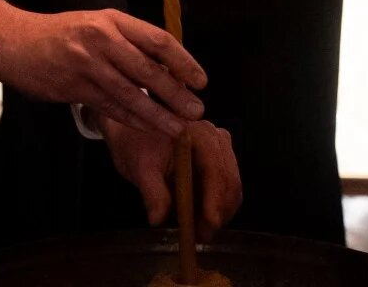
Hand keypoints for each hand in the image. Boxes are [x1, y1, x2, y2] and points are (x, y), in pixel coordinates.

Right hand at [0, 0, 204, 136]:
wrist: (10, 39)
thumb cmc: (55, 34)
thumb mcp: (92, 25)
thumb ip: (124, 42)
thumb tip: (164, 68)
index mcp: (110, 20)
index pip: (157, 40)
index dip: (184, 61)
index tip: (201, 80)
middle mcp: (100, 38)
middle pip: (149, 69)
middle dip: (176, 93)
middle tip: (196, 110)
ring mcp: (85, 63)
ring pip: (131, 93)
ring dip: (157, 114)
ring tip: (177, 128)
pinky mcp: (71, 86)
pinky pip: (108, 106)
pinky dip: (130, 119)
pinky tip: (146, 127)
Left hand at [99, 113, 241, 240]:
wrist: (136, 138)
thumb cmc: (137, 146)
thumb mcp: (140, 168)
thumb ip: (152, 192)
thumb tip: (157, 218)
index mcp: (197, 132)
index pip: (214, 167)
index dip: (215, 197)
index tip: (210, 221)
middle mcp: (216, 139)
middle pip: (228, 181)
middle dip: (218, 212)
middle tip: (201, 235)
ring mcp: (221, 152)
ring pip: (231, 190)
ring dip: (218, 214)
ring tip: (198, 232)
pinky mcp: (221, 166)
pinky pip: (226, 192)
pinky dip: (216, 210)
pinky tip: (201, 223)